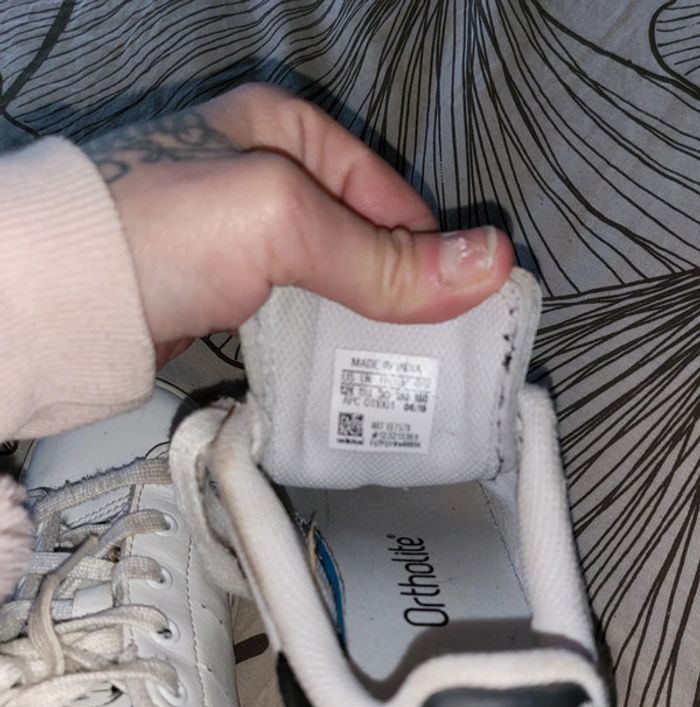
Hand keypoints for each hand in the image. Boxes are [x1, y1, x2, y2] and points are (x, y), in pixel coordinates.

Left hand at [85, 84, 513, 367]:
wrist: (58, 300)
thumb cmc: (157, 228)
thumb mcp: (282, 223)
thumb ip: (382, 257)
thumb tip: (486, 265)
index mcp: (281, 131)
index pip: (383, 189)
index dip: (426, 245)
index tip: (461, 301)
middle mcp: (259, 180)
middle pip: (357, 239)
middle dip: (396, 292)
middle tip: (432, 347)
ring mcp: (234, 241)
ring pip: (324, 282)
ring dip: (358, 324)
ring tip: (395, 369)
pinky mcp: (214, 294)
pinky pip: (287, 315)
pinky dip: (315, 341)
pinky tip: (336, 370)